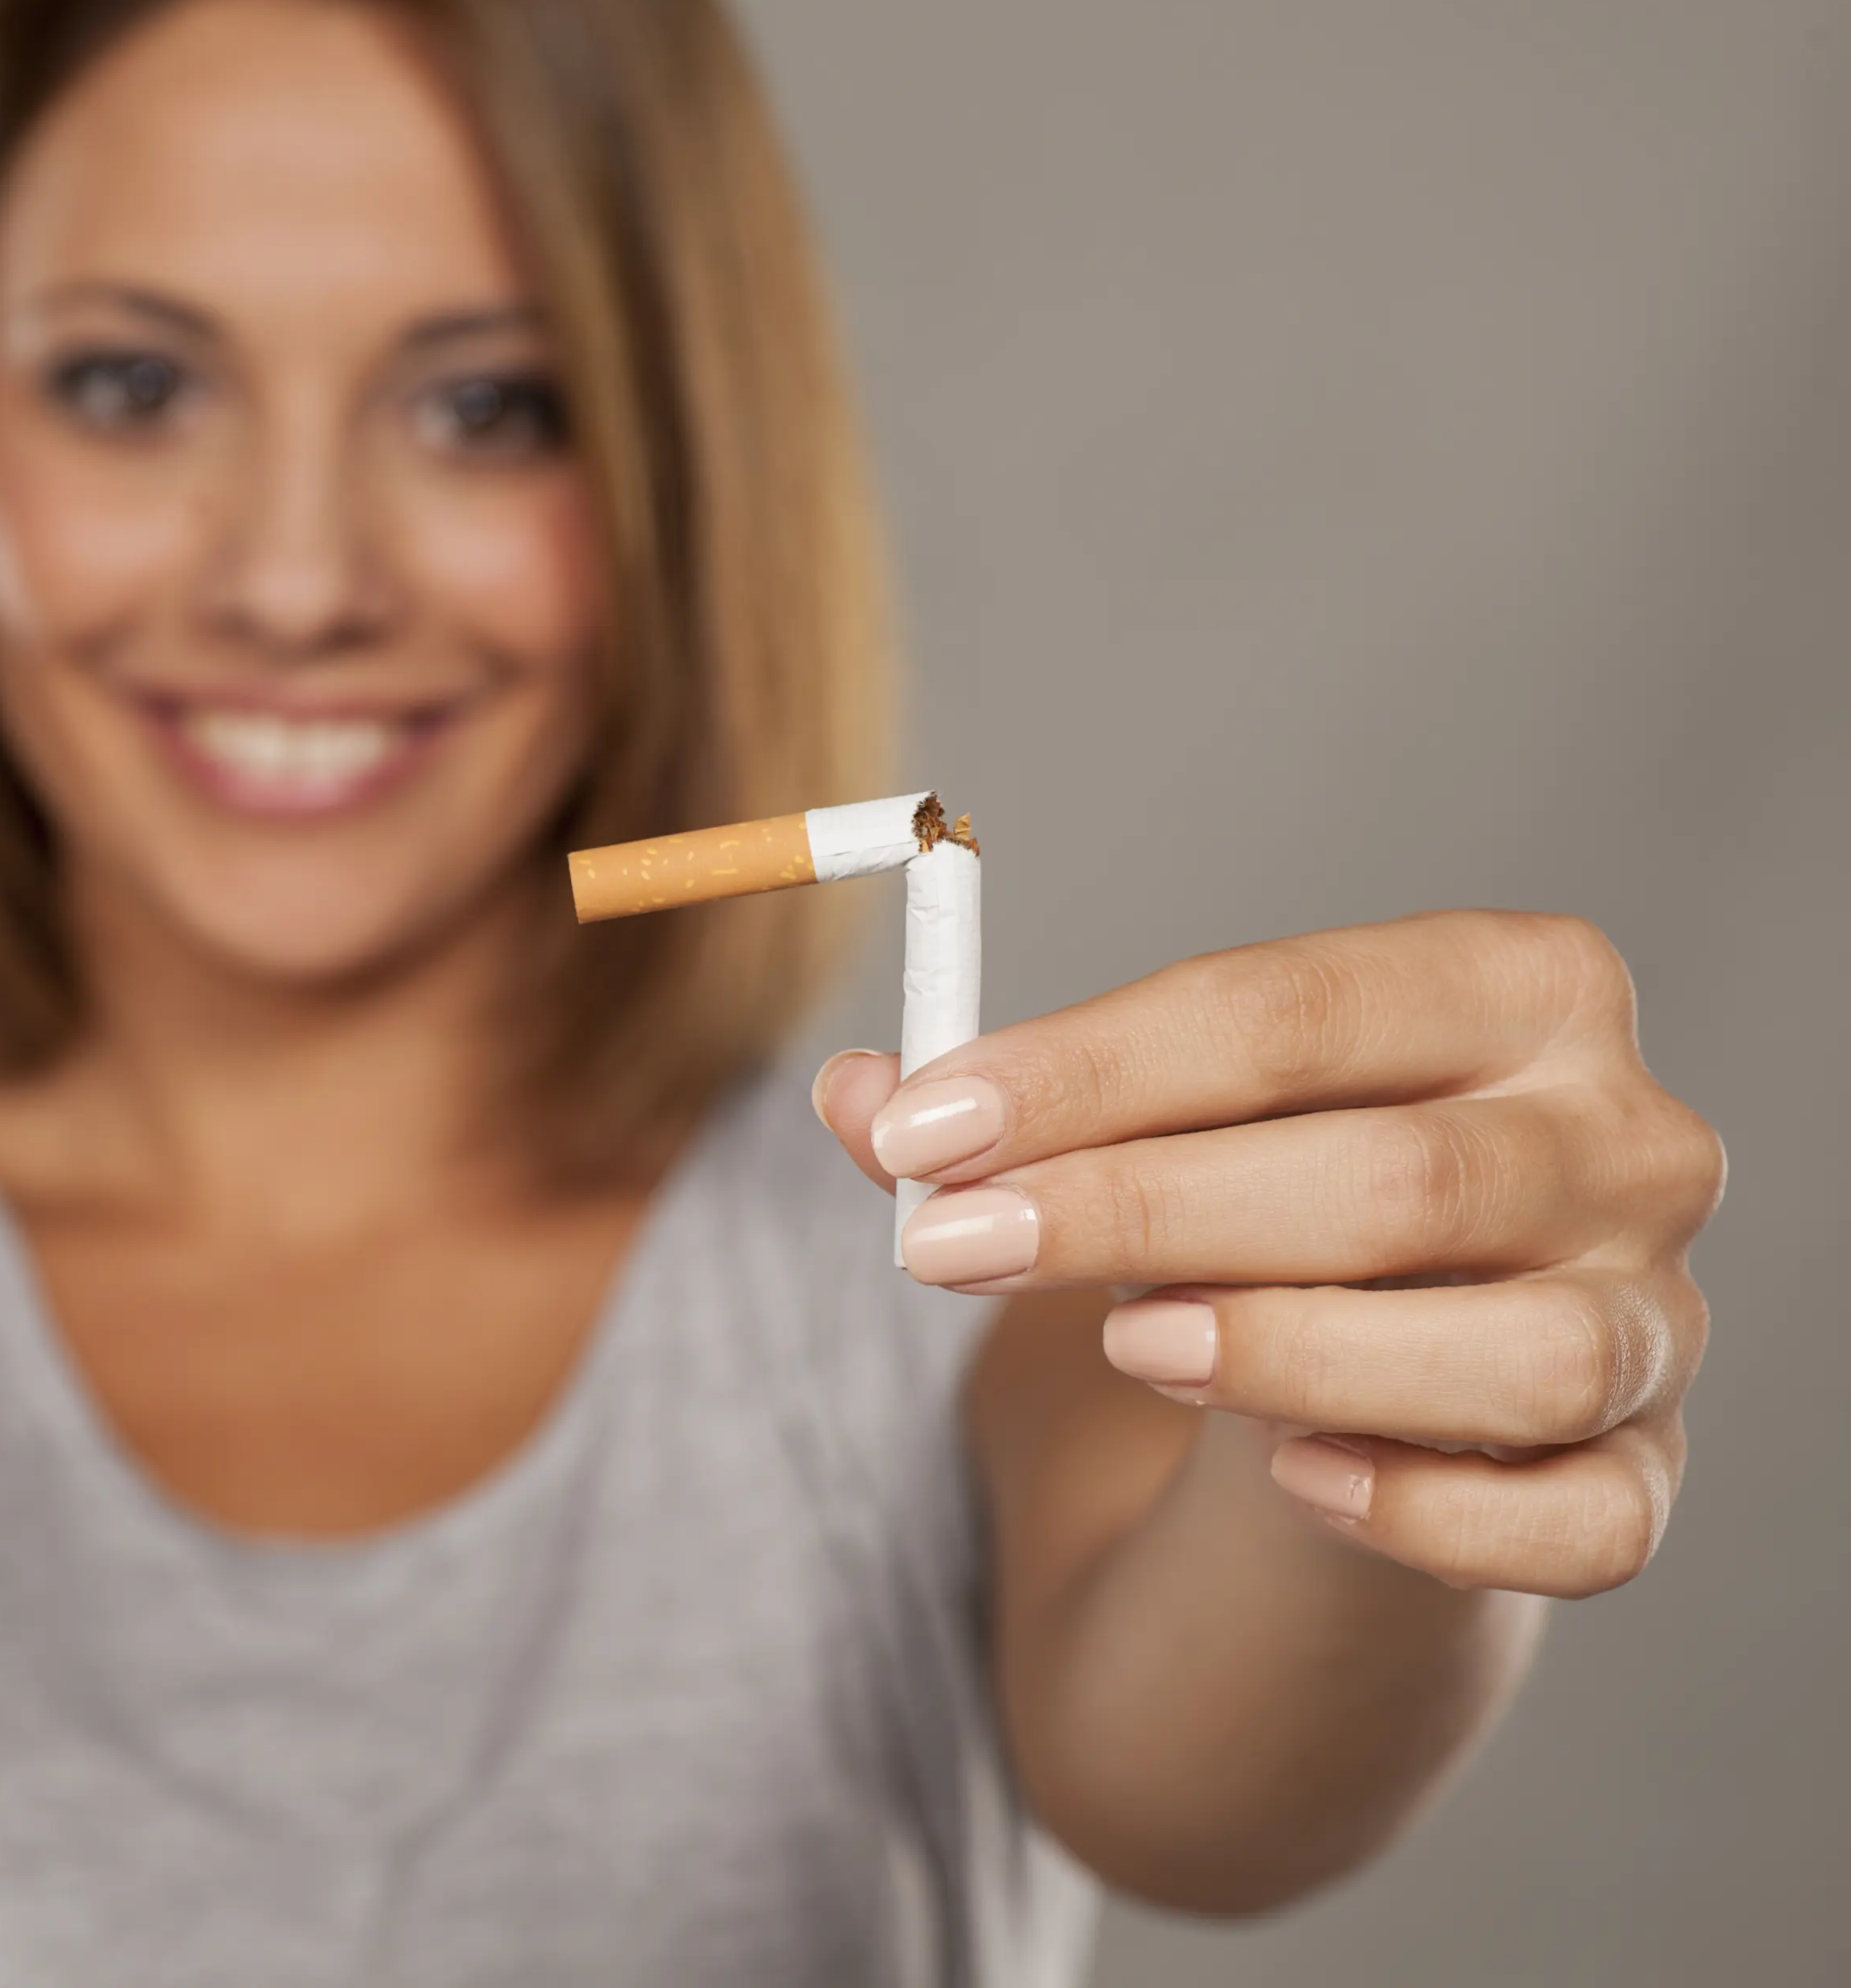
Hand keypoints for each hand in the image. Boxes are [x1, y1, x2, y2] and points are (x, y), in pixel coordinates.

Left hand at [815, 911, 1723, 1599]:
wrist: (1367, 1380)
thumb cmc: (1247, 1210)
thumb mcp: (1134, 1133)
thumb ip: (991, 1116)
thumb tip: (851, 1095)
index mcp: (1518, 988)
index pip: (1290, 1011)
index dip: (1088, 1072)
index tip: (919, 1130)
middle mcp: (1626, 1141)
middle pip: (1397, 1177)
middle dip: (1143, 1211)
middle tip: (953, 1245)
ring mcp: (1655, 1318)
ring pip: (1516, 1353)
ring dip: (1299, 1351)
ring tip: (1134, 1347)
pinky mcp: (1646, 1477)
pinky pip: (1580, 1518)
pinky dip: (1440, 1512)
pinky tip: (1300, 1483)